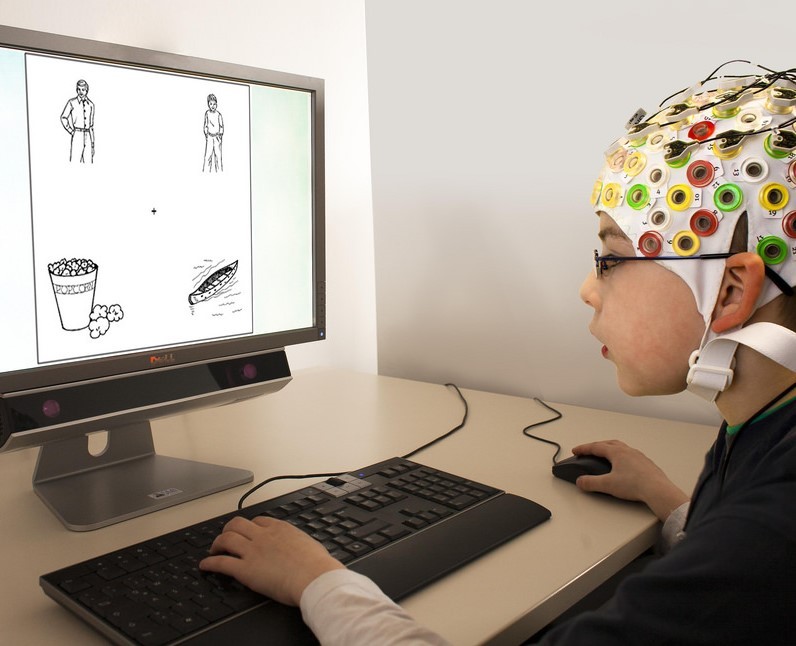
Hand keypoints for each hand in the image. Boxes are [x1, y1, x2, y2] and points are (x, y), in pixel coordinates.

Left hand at [199, 516, 343, 605]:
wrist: (314, 577)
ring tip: (214, 549)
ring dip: (217, 543)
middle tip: (225, 537)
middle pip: (237, 524)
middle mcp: (263, 536)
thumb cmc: (316, 565)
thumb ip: (298, 543)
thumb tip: (301, 548)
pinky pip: (222, 562)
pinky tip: (205, 565)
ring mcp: (253, 551)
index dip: (250, 526)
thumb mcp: (309, 544)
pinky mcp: (245, 570)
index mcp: (280, 528)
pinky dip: (210, 563)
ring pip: (226, 538)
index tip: (247, 532)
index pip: (258, 521)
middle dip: (228, 529)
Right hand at [572, 440, 688, 520]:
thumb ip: (591, 483)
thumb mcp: (607, 485)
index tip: (576, 450)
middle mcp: (628, 451)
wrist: (658, 490)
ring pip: (622, 448)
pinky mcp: (647, 464)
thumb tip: (581, 482)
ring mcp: (639, 457)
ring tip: (607, 455)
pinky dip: (623, 456)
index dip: (583, 448)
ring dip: (611, 449)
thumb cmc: (635, 485)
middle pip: (609, 443)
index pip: (596, 447)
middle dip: (597, 445)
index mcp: (617, 452)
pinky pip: (632, 455)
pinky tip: (625, 465)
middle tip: (590, 450)